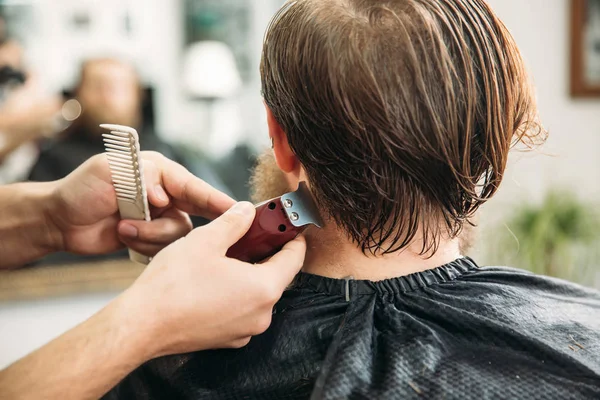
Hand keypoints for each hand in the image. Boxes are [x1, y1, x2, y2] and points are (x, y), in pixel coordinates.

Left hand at [47, 151, 235, 255]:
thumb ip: (141, 178)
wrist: (59, 221)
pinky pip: (164, 249)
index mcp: (160, 173)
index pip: (195, 187)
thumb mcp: (108, 171)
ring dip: (151, 236)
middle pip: (195, 212)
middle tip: (195, 230)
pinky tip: (125, 238)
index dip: (216, 199)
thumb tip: (164, 197)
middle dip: (186, 222)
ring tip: (124, 228)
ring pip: (179, 235)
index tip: (238, 210)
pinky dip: (144, 246)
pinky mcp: (151, 238)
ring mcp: (159, 218)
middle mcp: (165, 194)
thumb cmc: (80, 189)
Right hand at [120, 201, 306, 354]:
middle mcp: (262, 314)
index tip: (289, 226)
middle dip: (268, 253)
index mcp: (264, 288)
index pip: (294, 258)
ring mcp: (245, 330)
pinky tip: (215, 280)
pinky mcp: (228, 339)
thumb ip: (234, 222)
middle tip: (253, 233)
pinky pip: (242, 310)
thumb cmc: (172, 284)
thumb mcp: (206, 240)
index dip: (294, 238)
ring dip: (250, 273)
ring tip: (228, 255)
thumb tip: (248, 210)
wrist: (141, 326)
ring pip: (258, 294)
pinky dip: (236, 293)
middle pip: (277, 276)